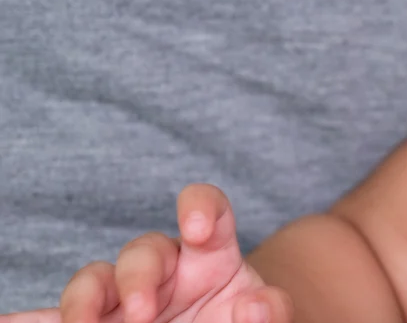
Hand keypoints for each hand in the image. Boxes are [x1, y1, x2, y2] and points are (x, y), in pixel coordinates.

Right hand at [0, 184, 291, 322]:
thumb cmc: (246, 321)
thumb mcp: (265, 316)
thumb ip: (269, 310)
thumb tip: (254, 306)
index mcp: (211, 254)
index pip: (207, 209)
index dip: (200, 207)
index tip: (200, 228)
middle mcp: (164, 270)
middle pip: (142, 251)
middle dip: (137, 277)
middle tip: (142, 313)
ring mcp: (124, 300)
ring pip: (93, 283)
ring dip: (85, 302)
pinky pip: (52, 322)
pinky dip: (27, 322)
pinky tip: (4, 322)